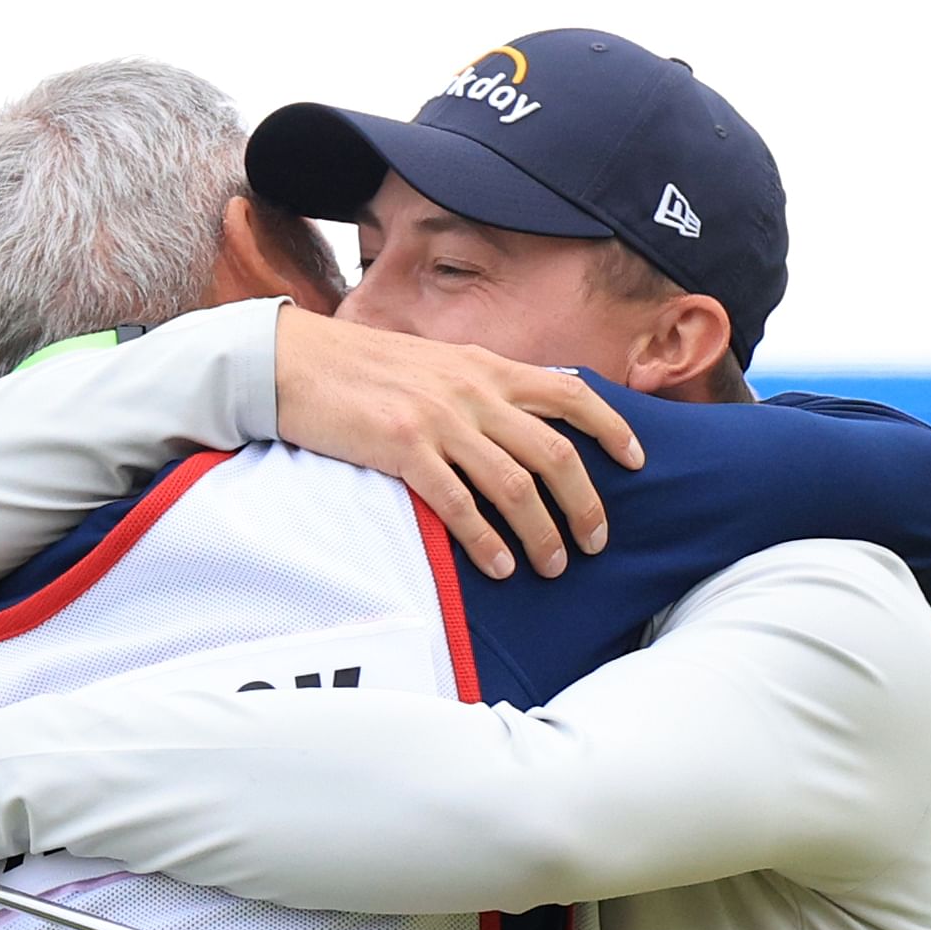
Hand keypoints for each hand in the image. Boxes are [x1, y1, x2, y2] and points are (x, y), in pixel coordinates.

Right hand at [275, 309, 643, 582]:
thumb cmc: (363, 369)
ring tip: (552, 565)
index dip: (612, 428)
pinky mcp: (403, 449)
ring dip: (541, 532)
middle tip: (596, 542)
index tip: (636, 461)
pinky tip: (498, 567)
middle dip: (584, 503)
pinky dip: (486, 541)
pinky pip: (459, 504)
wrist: (295, 362)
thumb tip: (521, 422)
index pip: (571, 394)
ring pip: (514, 485)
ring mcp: (440, 421)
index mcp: (486, 367)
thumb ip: (480, 388)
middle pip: (554, 452)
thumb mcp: (436, 363)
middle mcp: (473, 391)